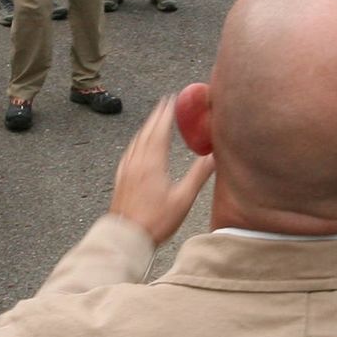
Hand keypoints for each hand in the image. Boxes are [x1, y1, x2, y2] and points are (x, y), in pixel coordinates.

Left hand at [107, 95, 214, 245]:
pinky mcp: (121, 178)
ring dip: (146, 127)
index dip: (167, 113)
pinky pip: (129, 152)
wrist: (126, 236)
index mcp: (153, 162)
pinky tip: (138, 146)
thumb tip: (215, 157)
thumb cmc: (156, 220)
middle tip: (164, 103)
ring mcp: (127, 169)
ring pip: (137, 140)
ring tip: (154, 120)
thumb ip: (199, 175)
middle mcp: (137, 161)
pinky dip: (137, 142)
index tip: (172, 100)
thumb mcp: (183, 198)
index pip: (160, 130)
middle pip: (147, 131)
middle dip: (156, 115)